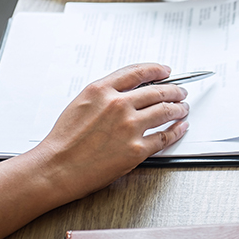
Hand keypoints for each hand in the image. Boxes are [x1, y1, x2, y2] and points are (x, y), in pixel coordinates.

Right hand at [0, 63, 188, 238]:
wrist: (55, 168)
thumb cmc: (63, 141)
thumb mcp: (81, 103)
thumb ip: (105, 94)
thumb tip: (129, 90)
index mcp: (102, 90)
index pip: (138, 72)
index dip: (156, 70)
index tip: (166, 70)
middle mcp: (118, 105)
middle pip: (157, 91)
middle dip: (174, 90)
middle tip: (180, 91)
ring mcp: (129, 127)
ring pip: (165, 111)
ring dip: (179, 108)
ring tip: (183, 108)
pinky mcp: (136, 149)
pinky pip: (164, 137)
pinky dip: (176, 130)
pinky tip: (180, 127)